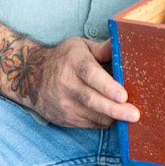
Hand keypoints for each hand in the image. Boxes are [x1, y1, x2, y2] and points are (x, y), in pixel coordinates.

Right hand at [25, 36, 139, 128]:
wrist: (30, 77)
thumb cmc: (63, 59)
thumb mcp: (80, 47)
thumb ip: (103, 49)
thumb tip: (123, 42)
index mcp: (73, 62)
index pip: (91, 75)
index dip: (108, 87)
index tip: (123, 96)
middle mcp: (66, 84)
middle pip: (93, 100)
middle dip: (115, 110)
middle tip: (134, 115)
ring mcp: (64, 104)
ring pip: (94, 116)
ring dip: (113, 116)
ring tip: (128, 114)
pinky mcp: (64, 119)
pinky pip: (90, 124)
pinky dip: (103, 120)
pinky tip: (110, 114)